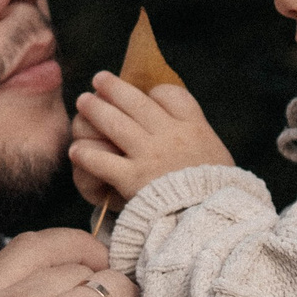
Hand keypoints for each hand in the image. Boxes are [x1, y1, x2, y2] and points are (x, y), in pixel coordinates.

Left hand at [70, 72, 234, 206]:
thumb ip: (201, 139)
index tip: (147, 94)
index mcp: (193, 127)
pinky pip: (102, 161)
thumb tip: (189, 129)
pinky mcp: (133, 179)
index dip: (155, 92)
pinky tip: (76, 150)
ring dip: (95, 110)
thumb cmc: (218, 191)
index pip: (171, 96)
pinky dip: (86, 154)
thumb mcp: (219, 155)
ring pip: (115, 124)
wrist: (213, 217)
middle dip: (114, 88)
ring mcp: (149, 156)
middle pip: (136, 102)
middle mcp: (169, 135)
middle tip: (98, 79)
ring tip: (83, 101)